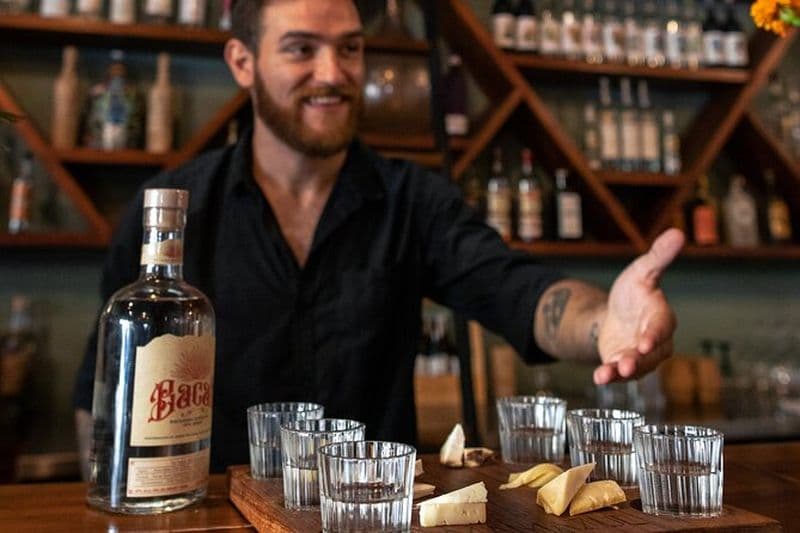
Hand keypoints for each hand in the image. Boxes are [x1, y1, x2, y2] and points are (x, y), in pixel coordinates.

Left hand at [593, 228, 684, 384]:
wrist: (615, 314)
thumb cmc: (634, 292)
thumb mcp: (641, 271)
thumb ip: (658, 256)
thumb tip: (678, 232)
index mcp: (661, 317)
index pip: (661, 327)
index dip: (654, 334)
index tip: (645, 342)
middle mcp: (655, 341)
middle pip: (650, 354)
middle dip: (638, 360)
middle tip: (626, 365)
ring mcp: (640, 357)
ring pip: (636, 368)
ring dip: (622, 372)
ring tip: (607, 375)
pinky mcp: (624, 365)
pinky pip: (619, 374)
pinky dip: (609, 376)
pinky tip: (599, 378)